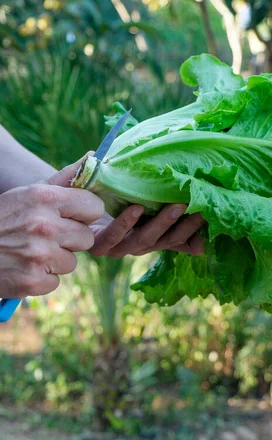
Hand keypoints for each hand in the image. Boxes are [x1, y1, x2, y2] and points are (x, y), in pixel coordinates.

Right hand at [0, 157, 104, 297]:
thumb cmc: (3, 218)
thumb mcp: (28, 193)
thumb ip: (64, 179)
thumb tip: (94, 157)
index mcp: (45, 198)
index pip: (94, 208)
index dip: (85, 213)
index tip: (73, 216)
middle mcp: (44, 226)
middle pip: (86, 238)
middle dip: (71, 239)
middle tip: (47, 236)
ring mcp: (39, 256)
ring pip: (72, 262)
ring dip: (56, 260)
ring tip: (32, 251)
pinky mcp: (33, 281)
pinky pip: (56, 281)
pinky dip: (42, 278)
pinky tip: (24, 267)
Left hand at [89, 204, 204, 257]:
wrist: (73, 197)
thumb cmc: (109, 196)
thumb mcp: (140, 201)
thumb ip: (165, 214)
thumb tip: (200, 238)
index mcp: (148, 237)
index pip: (176, 239)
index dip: (193, 230)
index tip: (209, 215)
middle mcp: (135, 245)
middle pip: (164, 241)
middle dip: (183, 226)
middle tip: (198, 210)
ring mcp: (117, 247)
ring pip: (142, 241)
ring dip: (161, 224)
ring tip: (176, 206)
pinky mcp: (95, 244)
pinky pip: (112, 237)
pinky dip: (125, 223)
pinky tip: (136, 208)